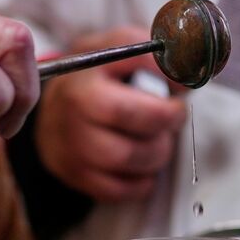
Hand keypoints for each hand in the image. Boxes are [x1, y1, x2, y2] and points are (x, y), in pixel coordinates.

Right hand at [35, 27, 186, 201]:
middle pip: (135, 123)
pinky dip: (142, 181)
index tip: (179, 92)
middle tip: (173, 118)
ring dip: (157, 153)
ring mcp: (72, 147)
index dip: (169, 91)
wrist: (54, 113)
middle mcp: (74, 111)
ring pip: (130, 159)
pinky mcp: (77, 176)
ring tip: (157, 140)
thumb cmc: (96, 80)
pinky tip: (142, 164)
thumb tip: (186, 76)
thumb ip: (152, 55)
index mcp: (86, 76)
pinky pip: (122, 190)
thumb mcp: (116, 49)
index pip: (138, 79)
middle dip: (167, 123)